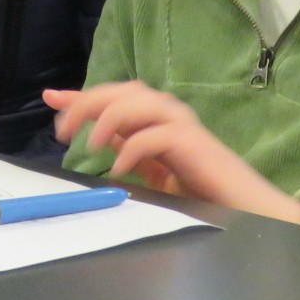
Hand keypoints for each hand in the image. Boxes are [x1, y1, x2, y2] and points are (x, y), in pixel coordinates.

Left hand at [43, 82, 299, 222]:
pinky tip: (118, 166)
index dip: (80, 95)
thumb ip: (129, 152)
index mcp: (157, 120)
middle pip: (122, 90)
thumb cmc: (203, 192)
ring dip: (107, 118)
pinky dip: (131, 147)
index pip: (114, 97)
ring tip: (88, 144)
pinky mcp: (194, 144)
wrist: (248, 209)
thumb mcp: (155, 172)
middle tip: (63, 128)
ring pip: (138, 102)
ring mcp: (183, 126)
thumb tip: (96, 138)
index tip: (51, 97)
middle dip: (87, 102)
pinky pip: (155, 135)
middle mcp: (170, 115)